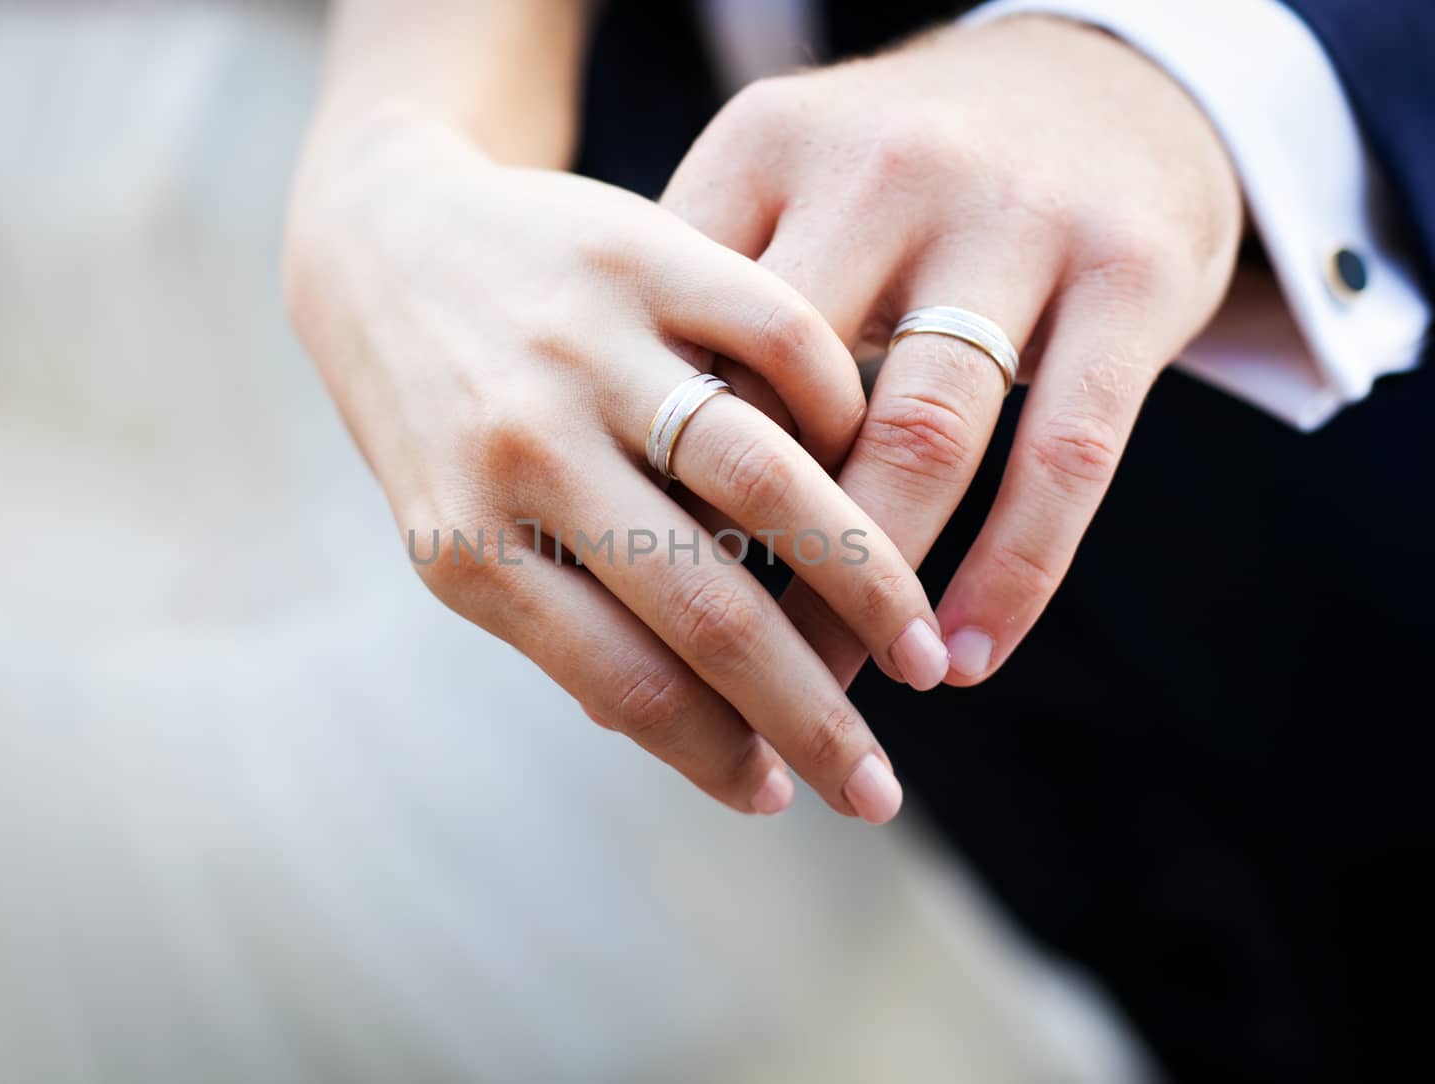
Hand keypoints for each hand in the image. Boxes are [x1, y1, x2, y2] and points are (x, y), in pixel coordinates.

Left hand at [284, 107, 950, 820]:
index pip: (624, 683)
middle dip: (813, 715)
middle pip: (708, 610)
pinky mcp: (644, 251)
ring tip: (924, 652)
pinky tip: (871, 476)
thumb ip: (563, 617)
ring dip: (867, 587)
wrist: (386, 240)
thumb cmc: (438, 416)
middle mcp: (525, 447)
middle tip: (880, 788)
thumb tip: (708, 739)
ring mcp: (588, 346)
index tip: (783, 796)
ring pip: (768, 483)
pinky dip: (847, 419)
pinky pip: (786, 345)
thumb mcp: (459, 529)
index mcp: (466, 543)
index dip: (717, 756)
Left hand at [663, 15, 1242, 686]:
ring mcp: (1015, 214)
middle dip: (750, 564)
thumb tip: (589, 536)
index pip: (686, 351)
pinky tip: (969, 656)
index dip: (652, 494)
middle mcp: (883, 169)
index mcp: (766, 149)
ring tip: (841, 696)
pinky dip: (1014, 571)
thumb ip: (697, 329)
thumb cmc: (898, 186)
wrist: (1100, 78)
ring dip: (871, 594)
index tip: (628, 610)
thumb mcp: (782, 201)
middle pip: (787, 403)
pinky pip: (1065, 451)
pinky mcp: (1131, 269)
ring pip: (920, 436)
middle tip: (722, 679)